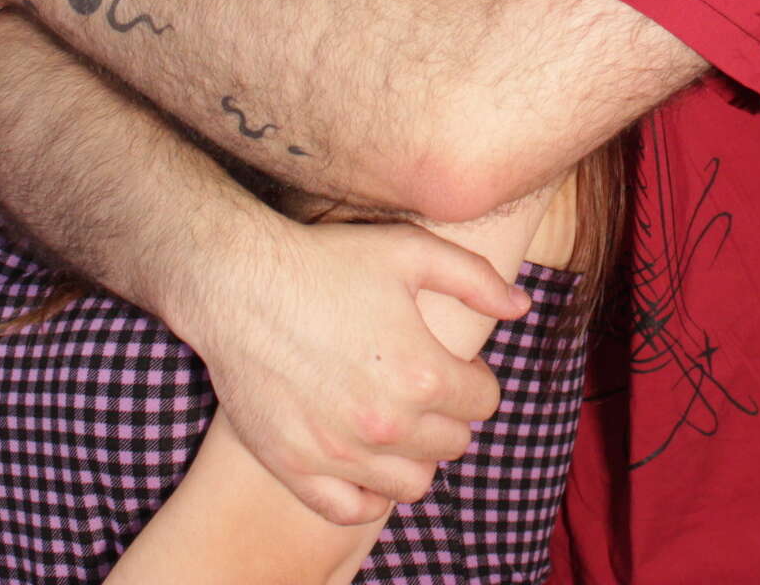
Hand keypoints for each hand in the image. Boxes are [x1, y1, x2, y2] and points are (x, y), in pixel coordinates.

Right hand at [175, 217, 532, 524]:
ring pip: (412, 485)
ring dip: (416, 457)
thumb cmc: (326, 261)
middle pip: (453, 444)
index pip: (484, 402)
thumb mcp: (411, 250)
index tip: (453, 364)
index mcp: (422, 374)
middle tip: (423, 388)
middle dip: (448, 415)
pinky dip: (368, 493)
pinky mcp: (297, 467)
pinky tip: (364, 459)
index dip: (474, 378)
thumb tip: (521, 307)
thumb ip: (476, 280)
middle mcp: (386, 423)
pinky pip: (352, 509)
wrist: (238, 283)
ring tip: (397, 423)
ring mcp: (339, 452)